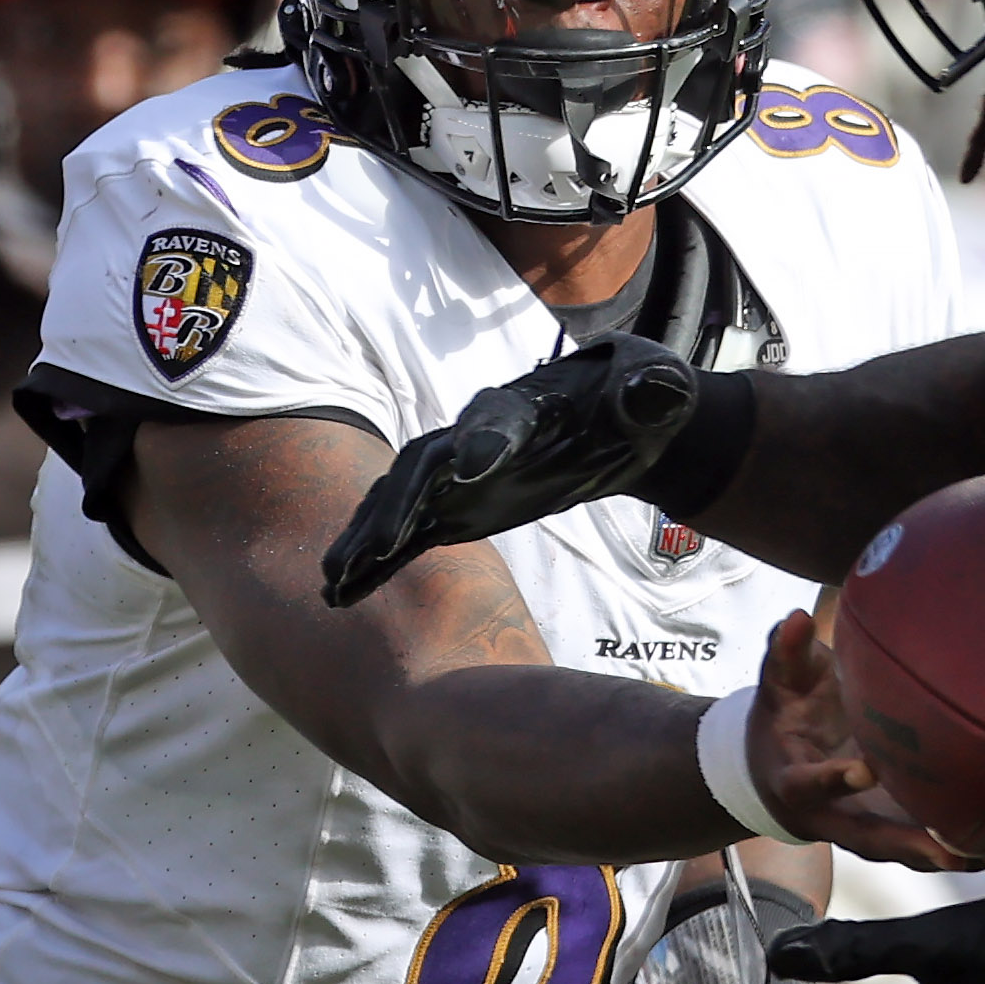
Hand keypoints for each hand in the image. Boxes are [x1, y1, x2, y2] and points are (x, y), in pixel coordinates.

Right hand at [323, 332, 700, 603]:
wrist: (618, 420)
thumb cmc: (634, 402)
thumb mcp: (650, 393)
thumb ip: (646, 393)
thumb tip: (650, 390)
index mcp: (522, 408)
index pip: (495, 422)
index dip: (481, 443)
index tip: (471, 470)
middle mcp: (473, 438)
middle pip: (423, 469)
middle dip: (397, 506)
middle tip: (376, 549)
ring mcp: (456, 476)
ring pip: (398, 505)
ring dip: (365, 540)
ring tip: (333, 581)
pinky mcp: (453, 510)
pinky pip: (406, 536)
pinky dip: (374, 561)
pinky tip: (342, 593)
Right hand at [741, 609, 984, 870]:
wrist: (772, 772)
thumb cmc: (782, 718)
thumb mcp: (778, 686)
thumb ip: (785, 654)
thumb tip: (795, 617)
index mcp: (796, 782)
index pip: (811, 784)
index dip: (834, 779)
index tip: (865, 769)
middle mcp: (830, 817)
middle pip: (868, 839)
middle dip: (909, 845)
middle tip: (952, 849)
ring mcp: (862, 829)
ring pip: (904, 852)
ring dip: (950, 855)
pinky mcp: (889, 831)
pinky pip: (924, 848)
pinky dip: (962, 852)